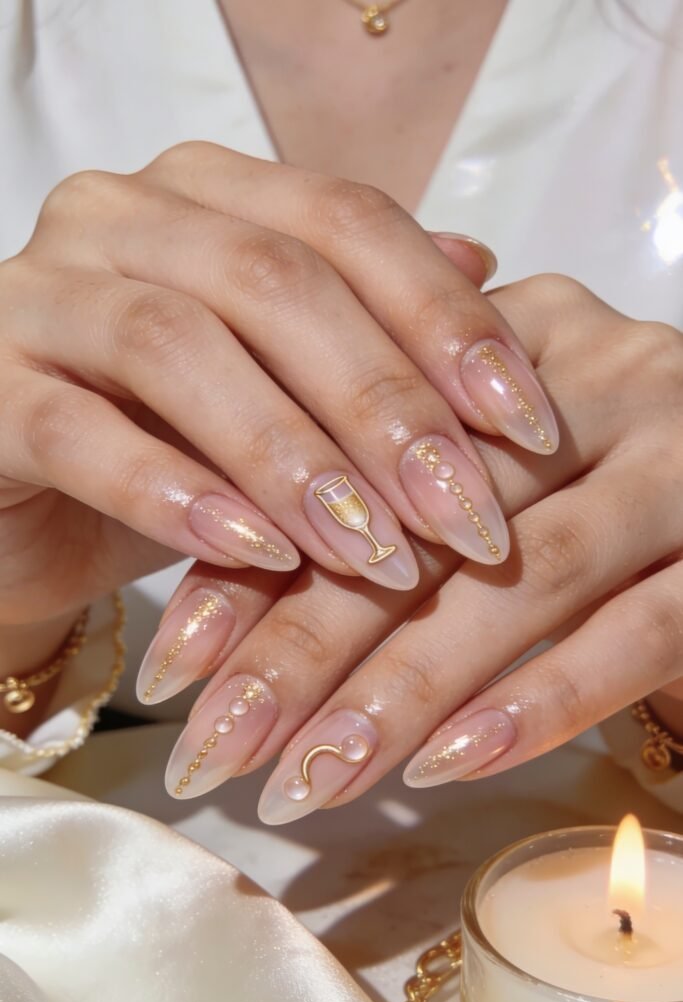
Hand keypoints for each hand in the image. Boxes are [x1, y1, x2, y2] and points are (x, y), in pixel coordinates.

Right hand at [0, 142, 558, 649]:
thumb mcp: (284, 384)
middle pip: (274, 280)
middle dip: (384, 405)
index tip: (526, 425)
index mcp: (206, 194)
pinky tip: (259, 555)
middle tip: (464, 514)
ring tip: (373, 551)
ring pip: (176, 345)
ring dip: (292, 457)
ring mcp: (36, 295)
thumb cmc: (172, 440)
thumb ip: (369, 321)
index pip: (348, 223)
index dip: (446, 321)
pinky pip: (79, 432)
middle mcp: (118, 217)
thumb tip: (488, 272)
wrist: (32, 507)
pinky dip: (177, 495)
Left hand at [153, 274, 682, 817]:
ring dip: (403, 690)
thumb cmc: (599, 470)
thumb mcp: (491, 449)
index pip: (355, 447)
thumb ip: (382, 484)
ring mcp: (679, 462)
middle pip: (425, 520)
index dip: (259, 557)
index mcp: (516, 336)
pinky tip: (448, 765)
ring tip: (307, 781)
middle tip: (215, 745)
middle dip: (307, 643)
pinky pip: (638, 634)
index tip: (176, 663)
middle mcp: (602, 378)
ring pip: (522, 583)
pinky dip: (541, 700)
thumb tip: (227, 587)